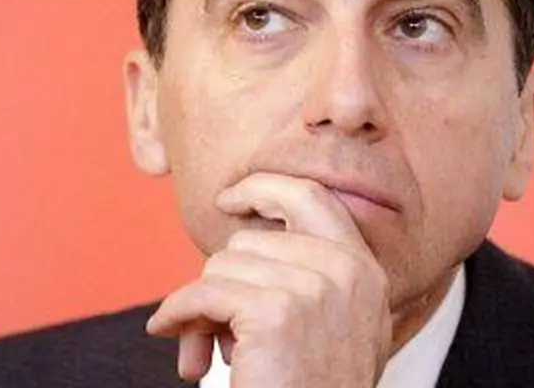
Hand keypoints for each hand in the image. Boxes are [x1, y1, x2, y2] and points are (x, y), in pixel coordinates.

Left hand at [146, 173, 392, 386]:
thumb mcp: (330, 326)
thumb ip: (306, 278)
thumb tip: (231, 250)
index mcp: (364, 271)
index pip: (312, 197)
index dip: (265, 188)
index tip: (230, 198)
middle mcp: (347, 272)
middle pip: (251, 240)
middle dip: (220, 279)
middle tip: (207, 317)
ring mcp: (314, 289)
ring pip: (222, 265)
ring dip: (200, 306)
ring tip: (205, 346)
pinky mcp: (275, 312)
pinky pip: (203, 293)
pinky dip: (177, 312)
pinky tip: (168, 330)